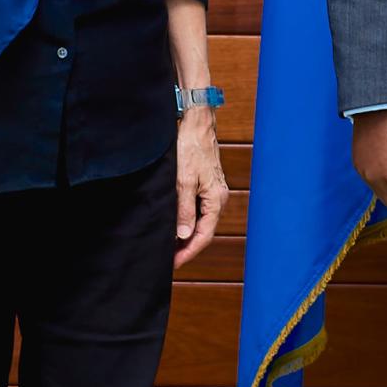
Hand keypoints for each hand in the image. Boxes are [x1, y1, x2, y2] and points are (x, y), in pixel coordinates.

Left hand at [174, 107, 229, 270]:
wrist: (196, 123)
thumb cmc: (191, 148)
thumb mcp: (184, 181)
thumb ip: (184, 209)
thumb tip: (184, 234)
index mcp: (217, 199)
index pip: (204, 235)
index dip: (189, 251)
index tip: (174, 263)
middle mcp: (218, 198)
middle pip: (203, 230)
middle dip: (186, 246)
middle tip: (168, 259)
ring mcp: (212, 191)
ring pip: (200, 220)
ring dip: (186, 234)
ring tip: (169, 245)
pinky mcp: (205, 184)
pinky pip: (197, 209)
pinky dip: (186, 219)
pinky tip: (174, 223)